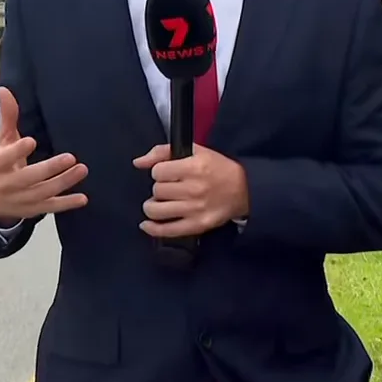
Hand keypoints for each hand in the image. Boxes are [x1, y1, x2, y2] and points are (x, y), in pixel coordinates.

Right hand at [0, 87, 87, 225]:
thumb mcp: (2, 140)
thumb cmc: (2, 163)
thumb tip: (4, 89)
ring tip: (82, 169)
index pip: (5, 158)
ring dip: (63, 182)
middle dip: (50, 168)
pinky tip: (83, 198)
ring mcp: (22, 199)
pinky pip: (51, 208)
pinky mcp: (34, 209)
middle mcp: (8, 183)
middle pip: (29, 178)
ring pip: (43, 192)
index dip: (17, 151)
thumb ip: (7, 116)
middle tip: (71, 157)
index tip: (31, 141)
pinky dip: (67, 204)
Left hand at [133, 144, 248, 238]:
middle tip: (170, 188)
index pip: (158, 171)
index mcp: (194, 167)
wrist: (244, 190)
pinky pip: (167, 230)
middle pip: (157, 190)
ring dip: (153, 206)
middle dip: (159, 188)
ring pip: (156, 210)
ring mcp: (195, 210)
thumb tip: (138, 162)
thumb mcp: (195, 151)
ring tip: (159, 203)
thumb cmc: (218, 168)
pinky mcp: (197, 226)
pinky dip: (152, 228)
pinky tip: (147, 224)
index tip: (168, 173)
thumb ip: (162, 152)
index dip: (160, 171)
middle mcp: (193, 189)